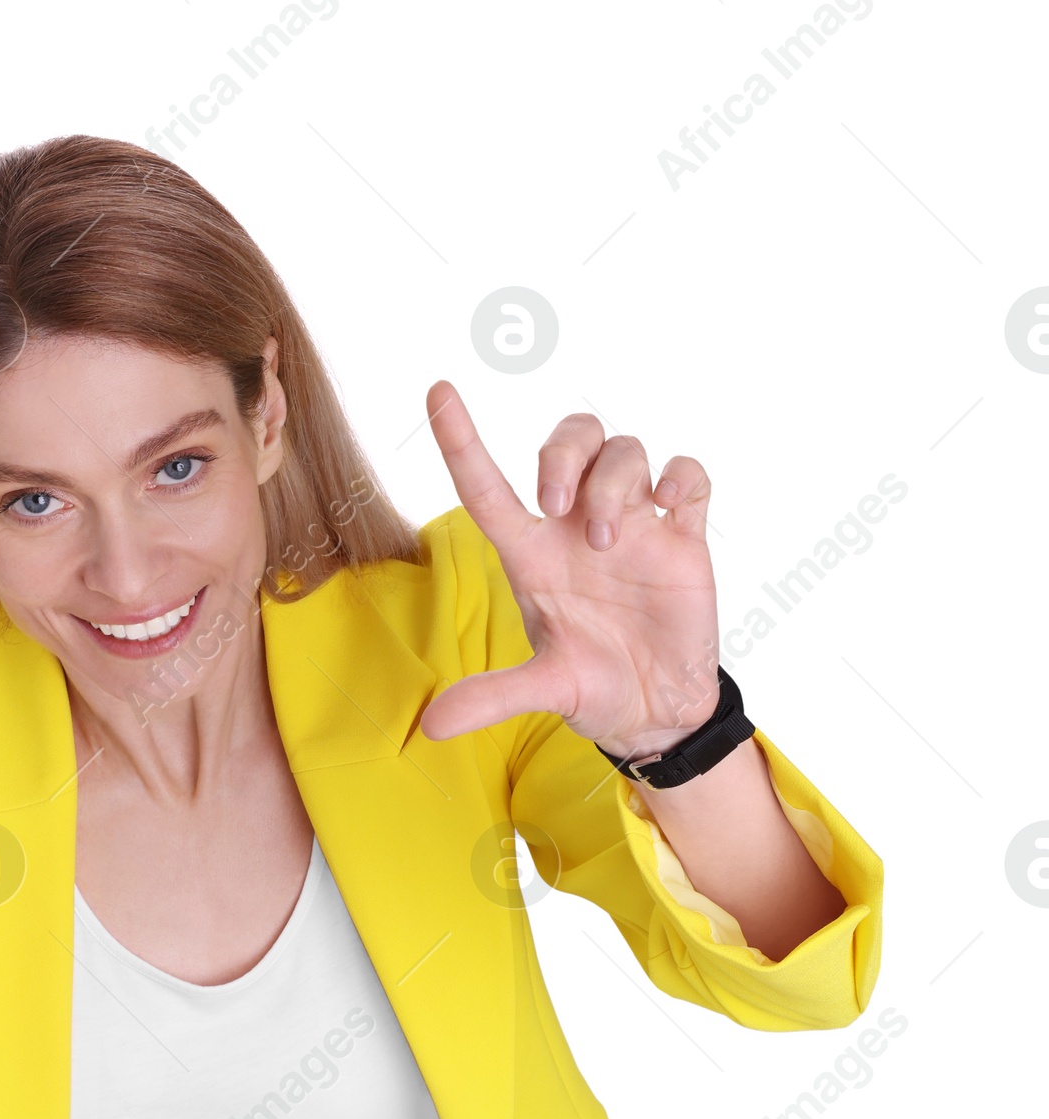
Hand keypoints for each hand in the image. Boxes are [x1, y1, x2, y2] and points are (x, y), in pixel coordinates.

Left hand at [418, 386, 721, 760]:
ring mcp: (635, 525)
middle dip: (561, 452)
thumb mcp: (545, 690)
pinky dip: (680, 476)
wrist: (658, 711)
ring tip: (608, 540)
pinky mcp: (682, 536)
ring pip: (625, 449)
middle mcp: (580, 528)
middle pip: (570, 439)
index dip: (461, 439)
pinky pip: (688, 473)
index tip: (438, 391)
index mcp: (534, 554)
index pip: (488, 485)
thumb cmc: (594, 689)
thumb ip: (492, 697)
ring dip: (612, 481)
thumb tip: (430, 726)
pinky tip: (671, 507)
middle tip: (556, 501)